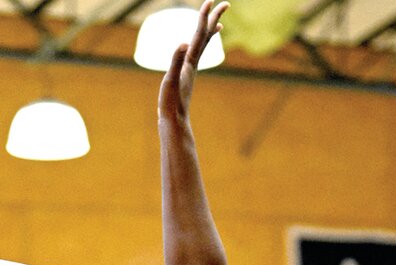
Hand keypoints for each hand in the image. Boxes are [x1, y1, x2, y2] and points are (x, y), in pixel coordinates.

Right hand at [158, 1, 226, 126]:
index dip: (204, 16)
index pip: (199, 34)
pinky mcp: (187, 75)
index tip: (210, 0)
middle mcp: (193, 63)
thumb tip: (183, 43)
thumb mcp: (170, 80)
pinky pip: (197, 55)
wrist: (175, 122)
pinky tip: (197, 48)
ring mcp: (191, 69)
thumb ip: (176, 61)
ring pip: (203, 45)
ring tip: (219, 23)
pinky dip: (201, 48)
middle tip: (225, 3)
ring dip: (210, 31)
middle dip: (214, 18)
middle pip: (206, 36)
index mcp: (190, 61)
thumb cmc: (171, 103)